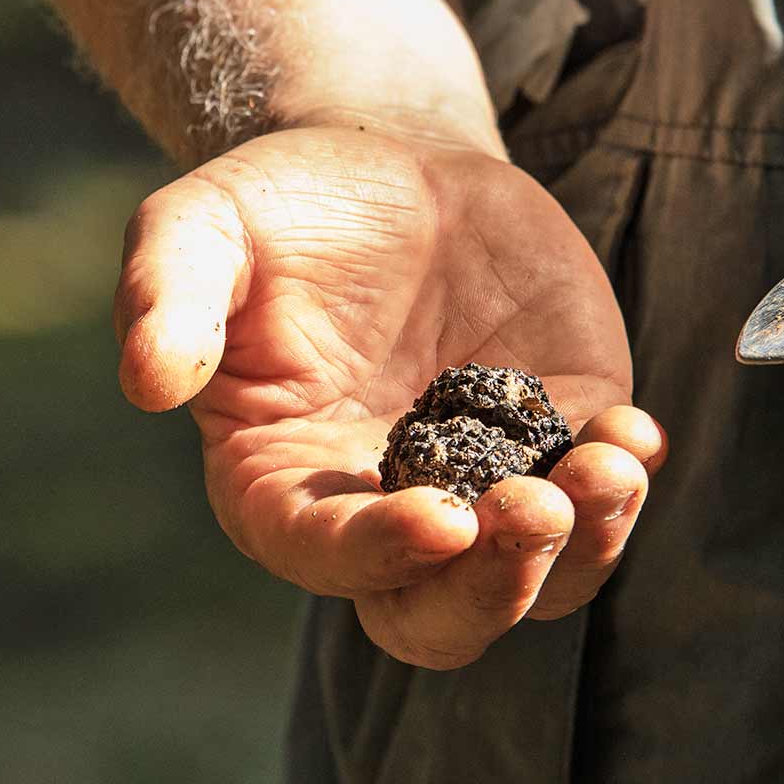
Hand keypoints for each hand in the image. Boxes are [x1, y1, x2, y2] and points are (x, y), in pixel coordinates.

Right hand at [115, 125, 666, 668]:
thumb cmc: (281, 211)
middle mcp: (384, 511)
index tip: (441, 514)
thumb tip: (149, 381)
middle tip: (532, 509)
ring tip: (610, 464)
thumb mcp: (201, 229)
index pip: (328, 554)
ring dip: (584, 543)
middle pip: (441, 615)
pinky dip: (625, 482)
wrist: (388, 168)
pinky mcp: (557, 438)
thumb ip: (167, 297)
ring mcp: (481, 482)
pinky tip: (633, 433)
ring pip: (541, 577)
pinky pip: (599, 499)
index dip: (381, 552)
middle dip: (495, 586)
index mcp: (285, 487)